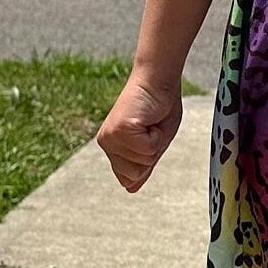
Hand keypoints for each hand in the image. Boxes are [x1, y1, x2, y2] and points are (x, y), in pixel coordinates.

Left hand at [96, 72, 182, 192]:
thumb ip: (142, 164)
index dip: (148, 159)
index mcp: (113, 147)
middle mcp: (107, 144)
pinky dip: (157, 135)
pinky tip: (151, 118)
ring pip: (142, 162)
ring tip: (151, 120)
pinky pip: (147, 149)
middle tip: (152, 126)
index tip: (151, 134)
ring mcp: (111, 138)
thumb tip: (130, 188)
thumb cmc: (161, 106)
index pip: (128, 178)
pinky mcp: (120, 131)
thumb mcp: (155, 141)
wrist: (159, 79)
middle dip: (152, 151)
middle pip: (135, 173)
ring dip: (155, 141)